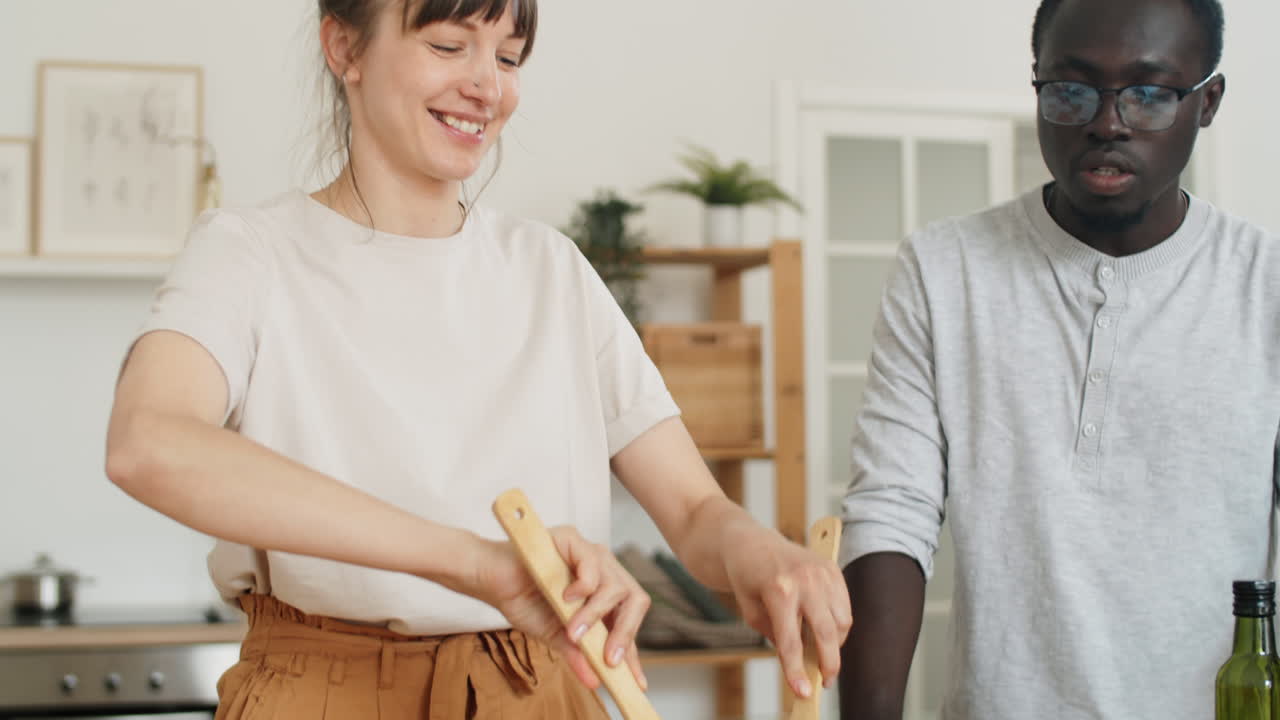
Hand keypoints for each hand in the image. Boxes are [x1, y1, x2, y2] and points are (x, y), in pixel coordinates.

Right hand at [466, 527, 650, 690]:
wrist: (490, 580)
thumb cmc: (523, 601)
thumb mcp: (554, 635)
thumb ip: (576, 653)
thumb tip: (594, 680)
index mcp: (603, 592)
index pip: (627, 620)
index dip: (633, 651)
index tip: (636, 682)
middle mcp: (603, 570)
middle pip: (634, 600)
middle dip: (626, 633)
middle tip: (609, 659)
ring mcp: (590, 553)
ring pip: (616, 586)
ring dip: (595, 615)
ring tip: (573, 632)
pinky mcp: (573, 539)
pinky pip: (593, 565)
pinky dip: (584, 587)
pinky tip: (565, 598)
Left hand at [723, 528, 852, 697]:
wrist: (750, 542)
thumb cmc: (747, 578)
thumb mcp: (750, 611)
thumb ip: (775, 636)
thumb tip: (801, 661)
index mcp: (778, 590)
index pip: (791, 642)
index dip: (796, 671)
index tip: (803, 692)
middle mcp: (805, 580)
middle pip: (826, 634)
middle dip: (828, 664)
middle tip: (825, 682)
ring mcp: (822, 572)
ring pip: (842, 622)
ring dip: (835, 644)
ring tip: (821, 652)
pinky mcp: (832, 568)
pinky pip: (845, 606)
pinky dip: (839, 624)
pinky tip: (825, 631)